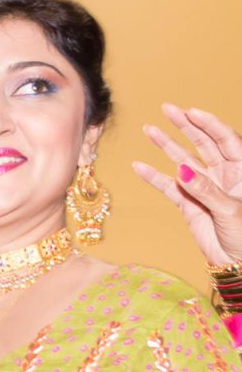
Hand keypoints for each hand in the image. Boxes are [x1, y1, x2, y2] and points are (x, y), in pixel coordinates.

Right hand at [134, 105, 241, 269]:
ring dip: (166, 146)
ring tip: (149, 130)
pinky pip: (169, 188)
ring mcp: (203, 188)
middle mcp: (223, 174)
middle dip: (185, 126)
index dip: (209, 124)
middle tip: (168, 109)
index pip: (225, 140)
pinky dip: (154, 178)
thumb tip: (181, 170)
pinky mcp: (189, 204)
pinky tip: (140, 166)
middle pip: (203, 144)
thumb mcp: (231, 210)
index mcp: (241, 170)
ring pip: (183, 161)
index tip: (191, 112)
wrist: (237, 261)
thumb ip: (206, 190)